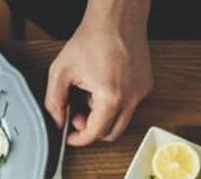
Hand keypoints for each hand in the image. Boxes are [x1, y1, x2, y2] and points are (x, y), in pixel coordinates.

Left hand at [44, 3, 152, 145]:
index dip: (79, 140)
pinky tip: (105, 88)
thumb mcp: (61, 71)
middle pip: (111, 133)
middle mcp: (131, 97)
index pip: (95, 133)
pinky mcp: (146, 85)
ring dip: (104, 118)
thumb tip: (57, 121)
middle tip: (78, 117)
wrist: (117, 17)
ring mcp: (141, 92)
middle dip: (92, 131)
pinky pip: (130, 107)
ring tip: (91, 99)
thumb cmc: (92, 38)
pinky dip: (116, 106)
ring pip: (122, 122)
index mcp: (110, 96)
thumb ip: (54, 102)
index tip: (71, 137)